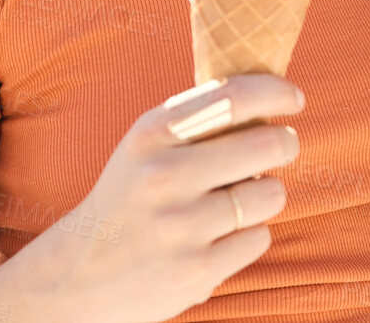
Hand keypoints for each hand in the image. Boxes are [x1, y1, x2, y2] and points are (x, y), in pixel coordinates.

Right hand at [14, 75, 303, 322]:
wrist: (76, 275)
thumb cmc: (130, 198)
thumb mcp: (146, 147)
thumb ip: (200, 119)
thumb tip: (272, 95)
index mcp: (151, 134)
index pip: (234, 97)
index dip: (276, 93)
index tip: (293, 100)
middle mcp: (164, 176)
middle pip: (268, 144)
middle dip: (286, 144)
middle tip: (283, 147)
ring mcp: (181, 226)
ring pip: (271, 194)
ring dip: (265, 195)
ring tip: (235, 202)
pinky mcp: (196, 270)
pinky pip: (260, 237)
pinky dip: (249, 236)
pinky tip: (219, 238)